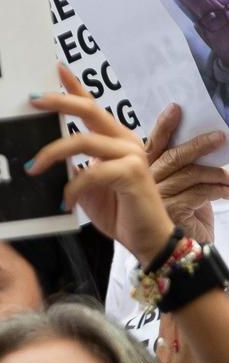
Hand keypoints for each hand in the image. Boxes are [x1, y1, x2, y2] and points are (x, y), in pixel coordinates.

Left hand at [28, 64, 174, 265]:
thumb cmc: (116, 209)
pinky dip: (72, 187)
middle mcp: (124, 140)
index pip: (92, 106)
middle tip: (31, 99)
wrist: (145, 238)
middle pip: (89, 110)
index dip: (74, 86)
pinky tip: (63, 200)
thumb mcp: (85, 184)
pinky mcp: (132, 173)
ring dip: (51, 154)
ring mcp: (131, 154)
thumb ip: (71, 166)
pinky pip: (91, 172)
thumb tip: (39, 156)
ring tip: (32, 167)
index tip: (56, 66)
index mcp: (113, 138)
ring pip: (82, 141)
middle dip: (58, 101)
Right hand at [142, 102, 228, 243]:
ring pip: (190, 173)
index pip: (152, 145)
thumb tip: (203, 146)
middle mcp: (145, 182)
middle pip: (173, 156)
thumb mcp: (180, 190)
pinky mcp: (173, 209)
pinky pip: (200, 192)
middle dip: (198, 145)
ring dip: (216, 173)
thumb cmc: (180, 218)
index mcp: (142, 172)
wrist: (175, 253)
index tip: (176, 109)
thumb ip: (181, 170)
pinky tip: (228, 192)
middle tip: (219, 137)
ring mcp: (157, 196)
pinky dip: (219, 190)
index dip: (163, 126)